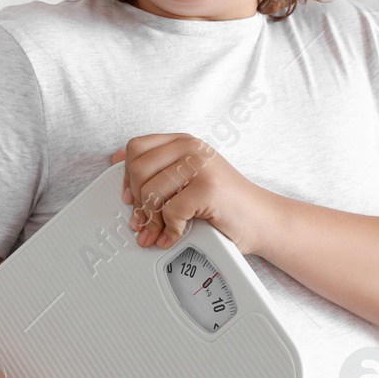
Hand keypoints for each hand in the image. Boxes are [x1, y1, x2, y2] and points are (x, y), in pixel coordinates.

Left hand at [111, 134, 275, 255]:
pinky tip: (175, 235)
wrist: (262, 220)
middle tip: (143, 221)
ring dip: (151, 221)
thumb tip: (116, 163)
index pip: (136, 148)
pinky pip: (170, 211)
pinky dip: (169, 230)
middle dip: (137, 202)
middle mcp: (192, 148)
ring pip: (151, 192)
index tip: (131, 197)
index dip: (126, 177)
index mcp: (184, 142)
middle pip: (138, 169)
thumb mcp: (188, 178)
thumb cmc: (226, 204)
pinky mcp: (208, 189)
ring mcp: (201, 166)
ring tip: (157, 233)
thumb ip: (158, 169)